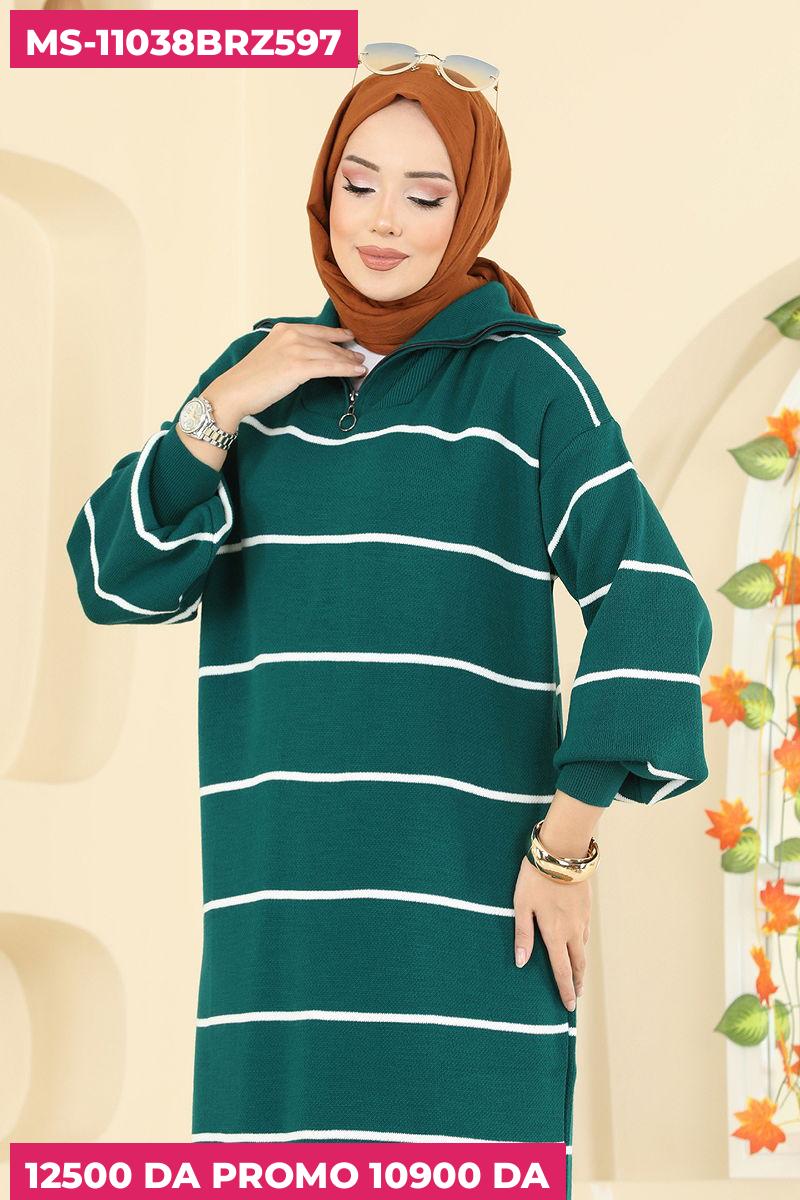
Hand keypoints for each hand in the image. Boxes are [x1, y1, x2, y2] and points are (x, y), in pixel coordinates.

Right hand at [207, 322, 366, 421]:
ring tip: (360, 367)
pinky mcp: (298, 367)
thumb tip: (309, 359)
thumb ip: (289, 351)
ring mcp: (295, 349)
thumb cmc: (250, 380)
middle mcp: (290, 335)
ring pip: (331, 355)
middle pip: (326, 343)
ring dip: (348, 362)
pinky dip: (346, 370)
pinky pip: (329, 367)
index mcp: (283, 329)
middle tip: (359, 357)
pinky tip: (356, 373)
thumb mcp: (271, 355)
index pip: (317, 330)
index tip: (348, 337)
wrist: (234, 391)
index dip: (336, 334)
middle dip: (345, 351)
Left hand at [512, 854, 589, 1011]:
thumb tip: (520, 962)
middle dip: (577, 982)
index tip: (570, 1007)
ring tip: (578, 975)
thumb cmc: (535, 878)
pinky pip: (585, 932)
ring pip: (583, 948)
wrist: (562, 853)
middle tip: (576, 996)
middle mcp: (572, 931)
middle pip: (578, 964)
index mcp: (555, 934)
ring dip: (581, 965)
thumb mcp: (522, 905)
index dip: (565, 990)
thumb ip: (522, 935)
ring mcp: (582, 919)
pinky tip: (579, 944)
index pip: (562, 970)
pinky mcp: (586, 907)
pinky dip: (583, 945)